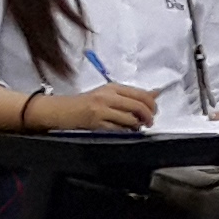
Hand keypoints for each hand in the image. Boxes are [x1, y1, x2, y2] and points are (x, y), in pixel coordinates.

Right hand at [34, 83, 157, 132]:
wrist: (63, 110)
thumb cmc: (86, 102)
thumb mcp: (109, 94)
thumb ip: (132, 95)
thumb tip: (155, 93)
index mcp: (113, 88)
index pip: (141, 94)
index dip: (152, 104)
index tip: (154, 111)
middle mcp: (108, 97)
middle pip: (138, 106)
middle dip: (148, 116)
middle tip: (149, 122)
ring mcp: (102, 110)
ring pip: (130, 119)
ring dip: (137, 125)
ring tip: (136, 126)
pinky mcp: (97, 123)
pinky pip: (119, 129)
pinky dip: (126, 130)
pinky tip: (126, 130)